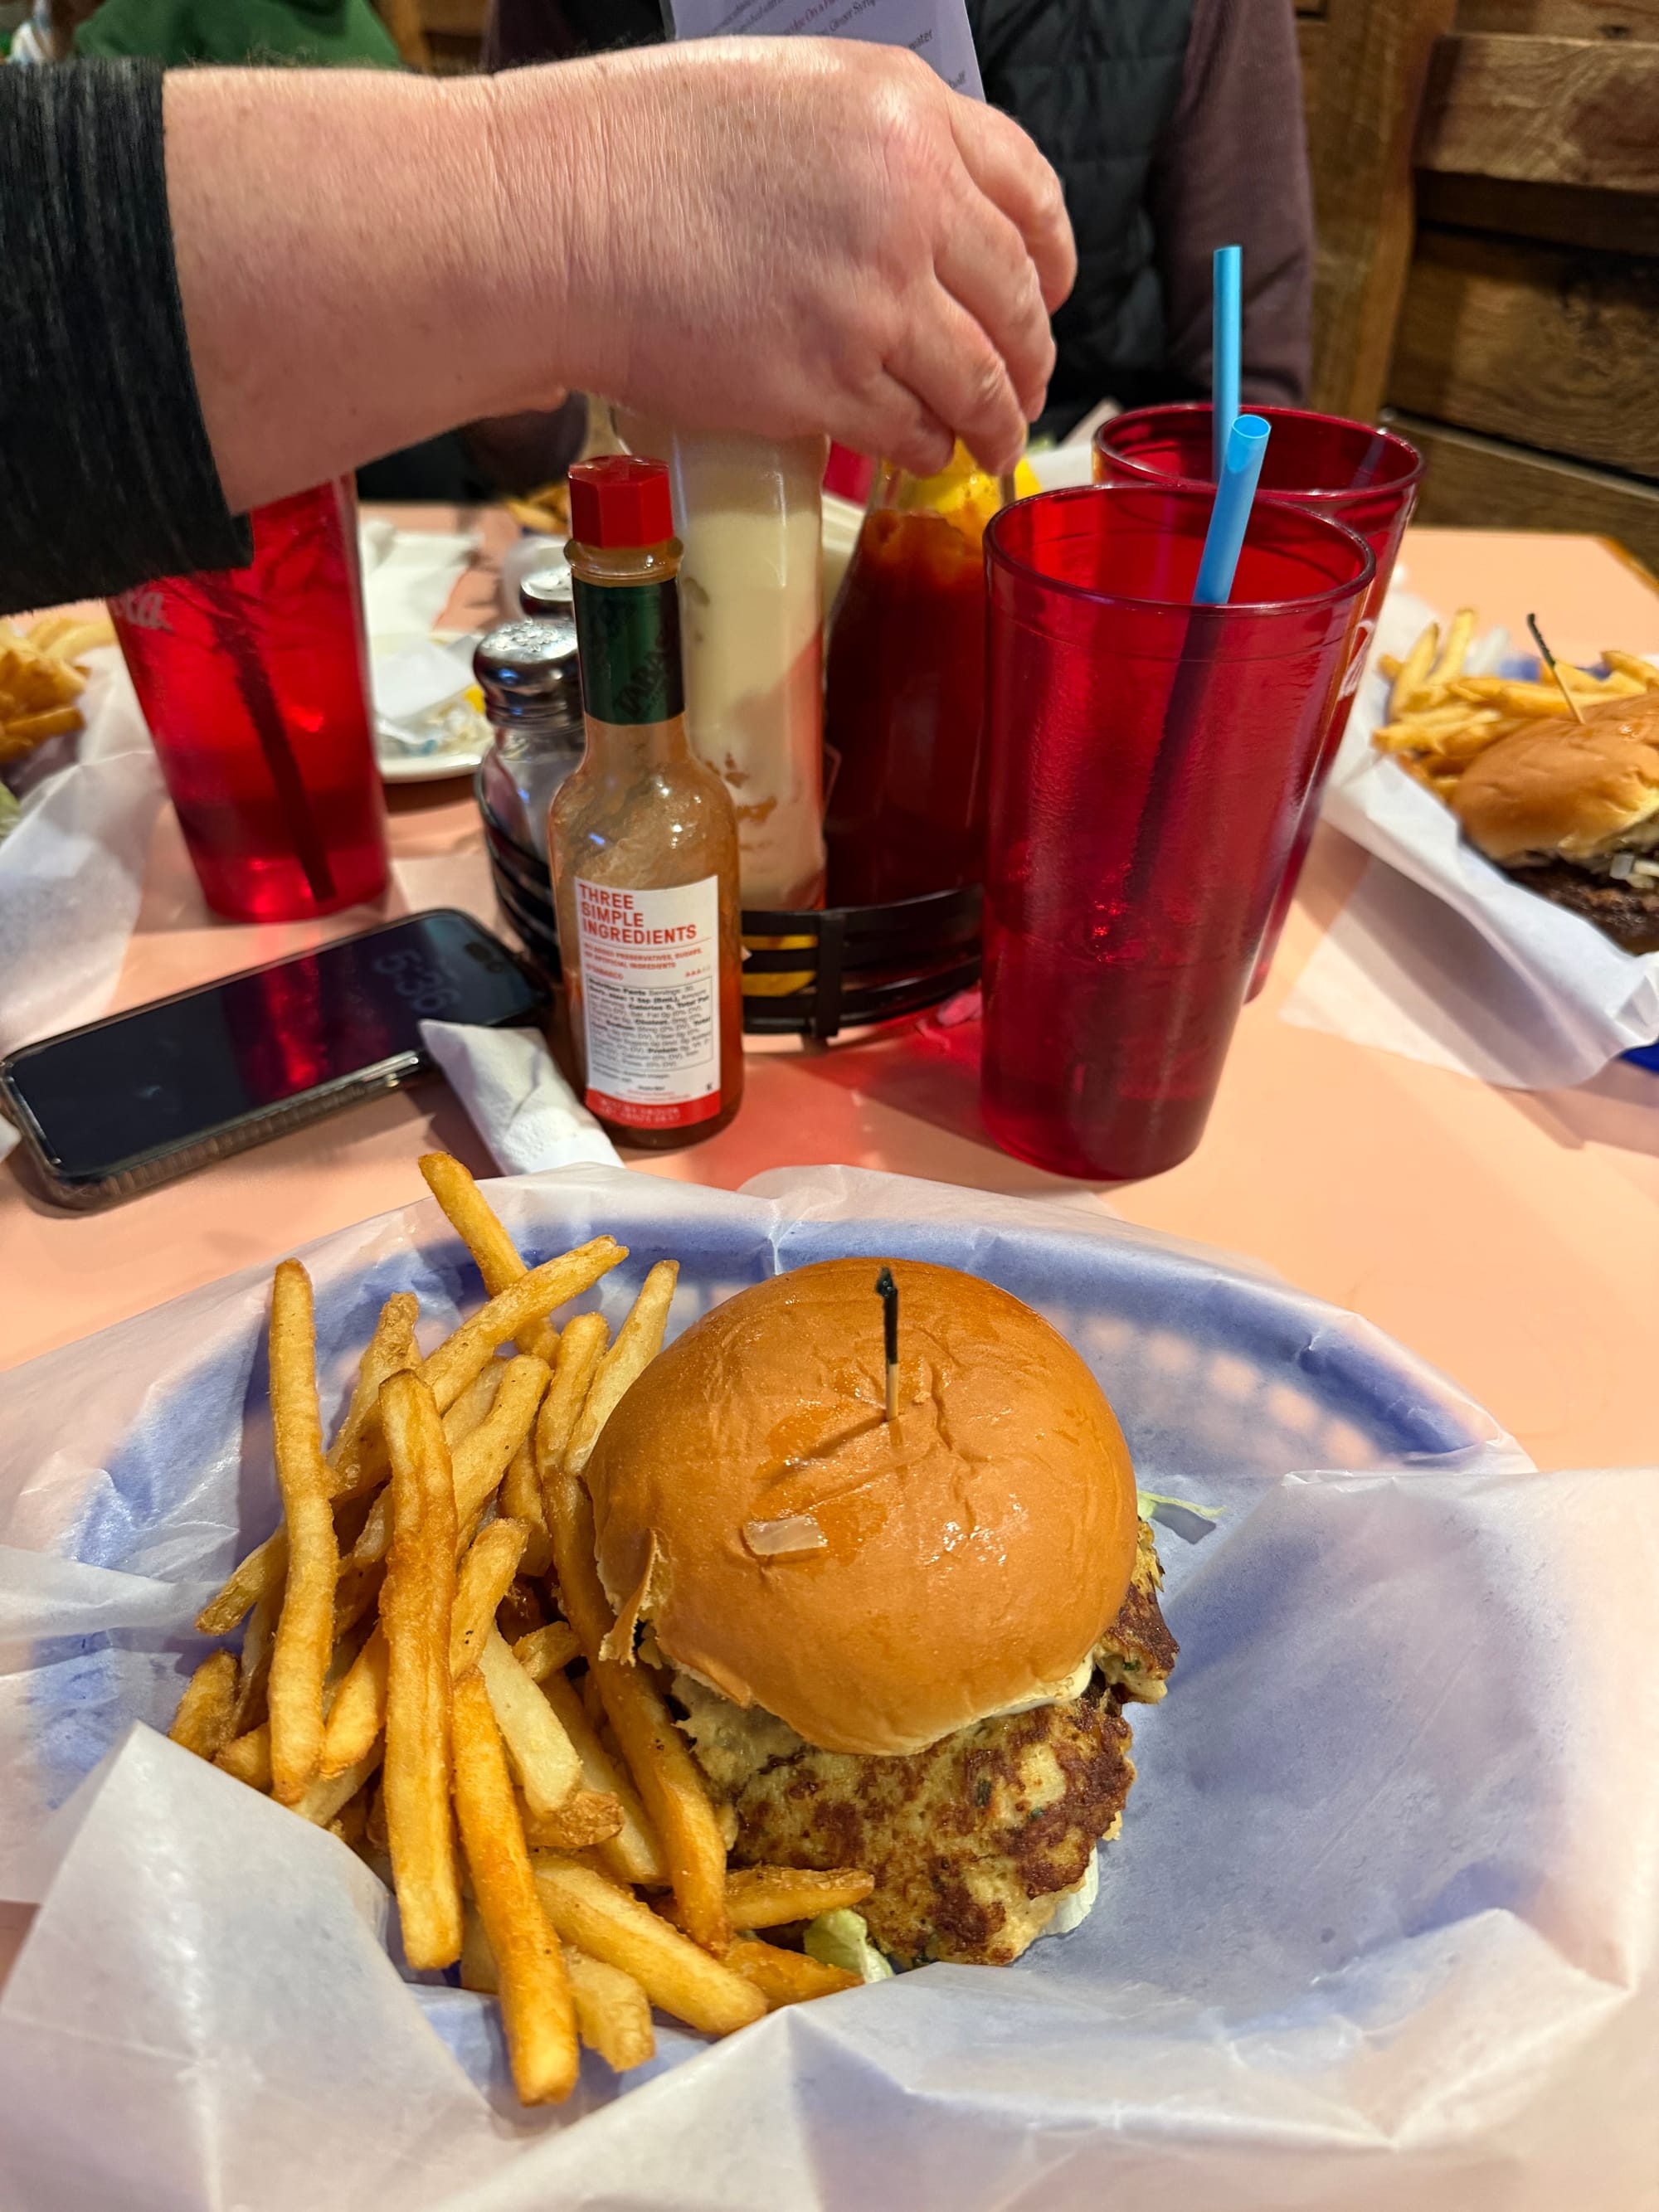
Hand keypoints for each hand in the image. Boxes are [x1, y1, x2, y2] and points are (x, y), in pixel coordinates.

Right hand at [490, 39, 1075, 476]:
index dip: (1052, 258)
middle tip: (1024, 387)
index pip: (1028, 191)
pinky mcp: (828, 379)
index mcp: (902, 112)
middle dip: (1031, 356)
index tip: (1050, 293)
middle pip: (1016, 298)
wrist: (556, 216)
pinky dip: (927, 450)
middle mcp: (907, 198)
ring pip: (978, 379)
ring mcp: (872, 296)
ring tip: (987, 444)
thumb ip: (870, 150)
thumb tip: (919, 223)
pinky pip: (913, 430)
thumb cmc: (634, 155)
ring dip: (993, 421)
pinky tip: (921, 454)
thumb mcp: (783, 97)